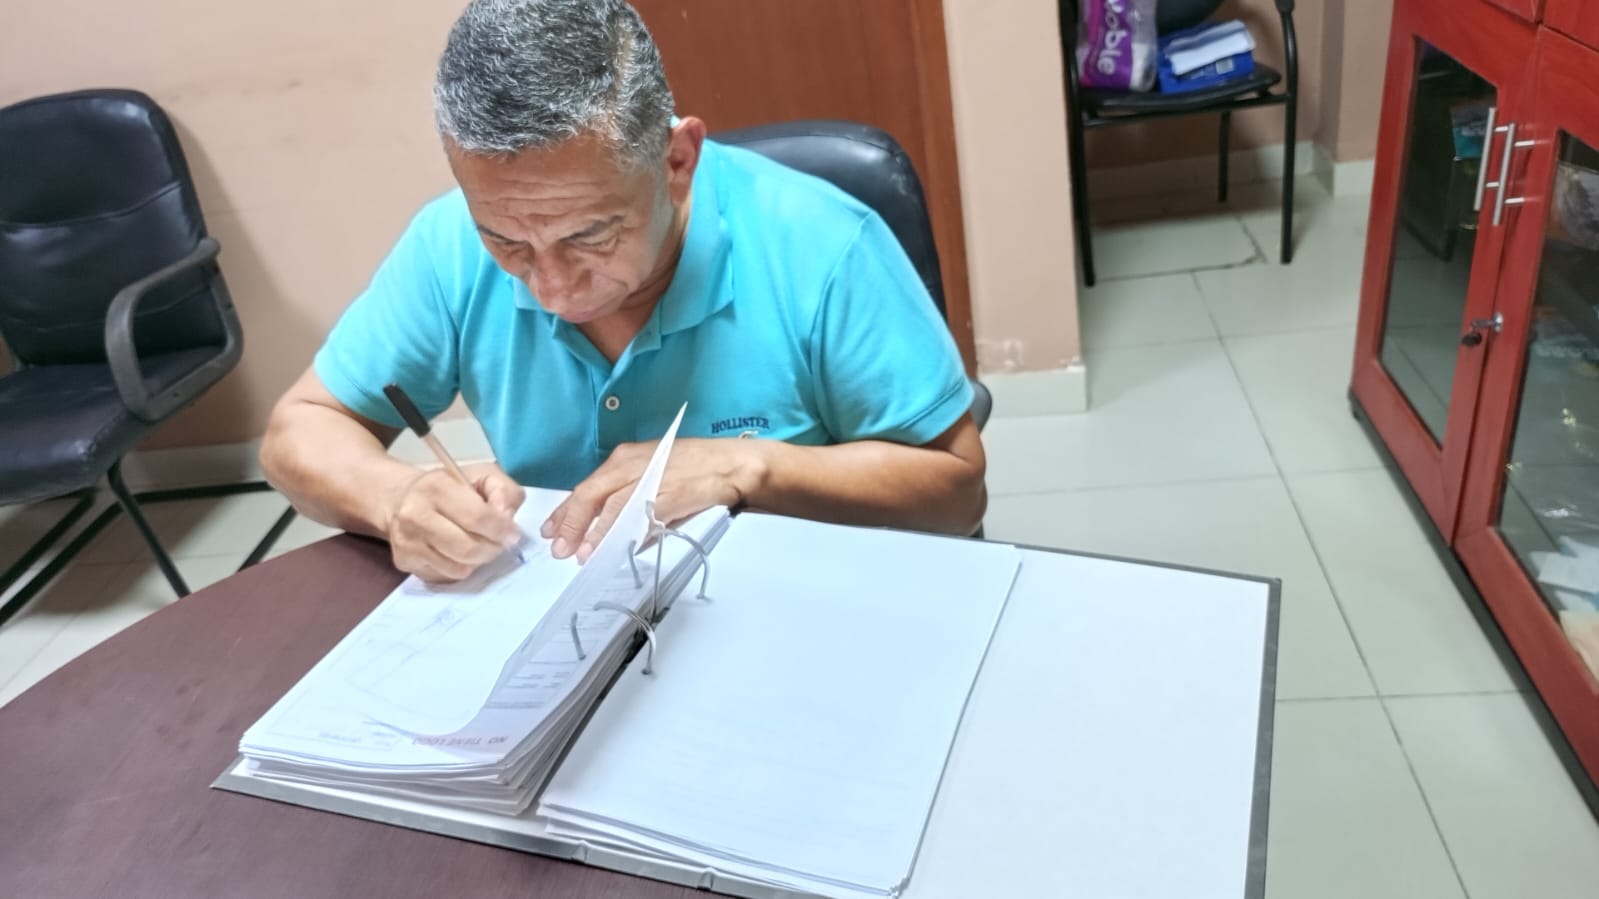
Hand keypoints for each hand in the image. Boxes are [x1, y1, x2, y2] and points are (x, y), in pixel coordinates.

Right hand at [384, 462, 525, 582]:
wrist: (402, 500)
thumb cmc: (450, 488)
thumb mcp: (482, 475)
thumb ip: (503, 490)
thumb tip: (507, 517)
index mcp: (436, 487)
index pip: (477, 517)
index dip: (502, 530)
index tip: (512, 533)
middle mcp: (416, 515)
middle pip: (468, 549)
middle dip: (492, 549)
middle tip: (499, 543)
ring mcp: (408, 542)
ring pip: (459, 568)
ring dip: (477, 561)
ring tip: (479, 546)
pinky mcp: (405, 562)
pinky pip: (446, 576)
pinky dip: (460, 568)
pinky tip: (459, 553)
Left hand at [542, 438, 763, 561]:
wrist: (734, 464)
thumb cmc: (699, 470)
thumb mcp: (657, 480)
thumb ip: (633, 505)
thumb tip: (617, 535)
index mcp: (626, 458)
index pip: (587, 487)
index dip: (566, 511)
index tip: (552, 530)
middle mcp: (632, 464)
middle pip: (590, 494)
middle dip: (570, 524)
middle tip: (558, 548)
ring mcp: (649, 478)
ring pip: (609, 505)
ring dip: (592, 532)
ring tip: (580, 554)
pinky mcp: (667, 493)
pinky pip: (637, 515)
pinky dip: (621, 532)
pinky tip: (611, 547)